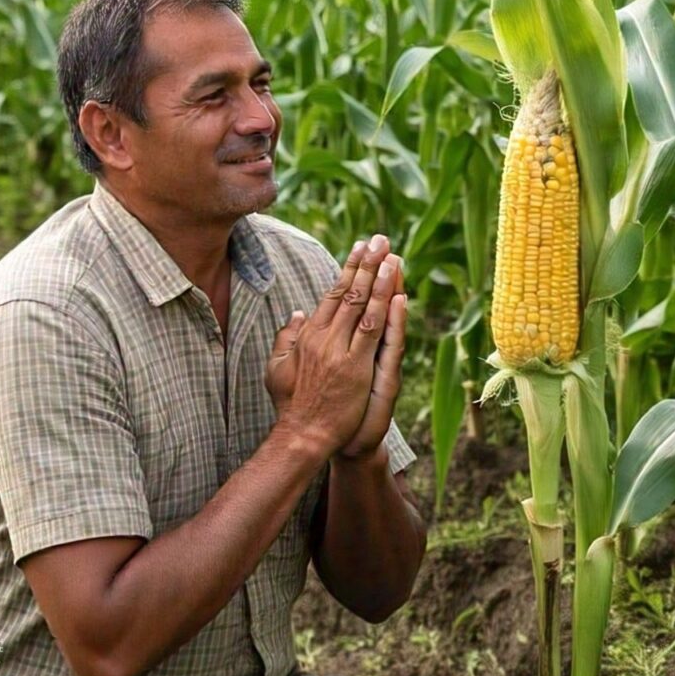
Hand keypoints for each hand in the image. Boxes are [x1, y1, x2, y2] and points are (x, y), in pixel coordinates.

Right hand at [263, 236, 403, 457]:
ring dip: (379, 279)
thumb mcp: (278, 368)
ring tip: (391, 256)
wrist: (302, 436)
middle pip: (349, 292)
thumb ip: (287, 339)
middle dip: (366, 264)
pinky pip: (375, 333)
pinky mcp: (357, 368)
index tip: (361, 250)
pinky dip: (386, 311)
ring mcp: (341, 352)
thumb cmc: (291, 405)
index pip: (333, 294)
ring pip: (364, 307)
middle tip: (381, 240)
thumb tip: (298, 313)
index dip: (349, 270)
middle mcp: (325, 338)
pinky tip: (396, 292)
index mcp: (309, 335)